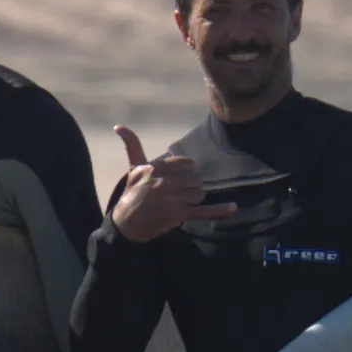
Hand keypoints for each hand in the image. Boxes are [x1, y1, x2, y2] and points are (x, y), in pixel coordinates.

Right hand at [104, 125, 239, 243]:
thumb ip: (132, 145)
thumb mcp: (133, 169)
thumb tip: (118, 126)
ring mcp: (173, 199)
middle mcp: (165, 182)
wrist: (125, 225)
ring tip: (181, 203)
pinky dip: (219, 210)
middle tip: (178, 193)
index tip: (178, 179)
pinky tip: (232, 207)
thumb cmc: (131, 195)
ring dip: (194, 198)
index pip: (187, 163)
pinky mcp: (179, 215)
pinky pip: (203, 211)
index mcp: (156, 168)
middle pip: (195, 178)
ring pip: (199, 193)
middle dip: (190, 185)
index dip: (186, 171)